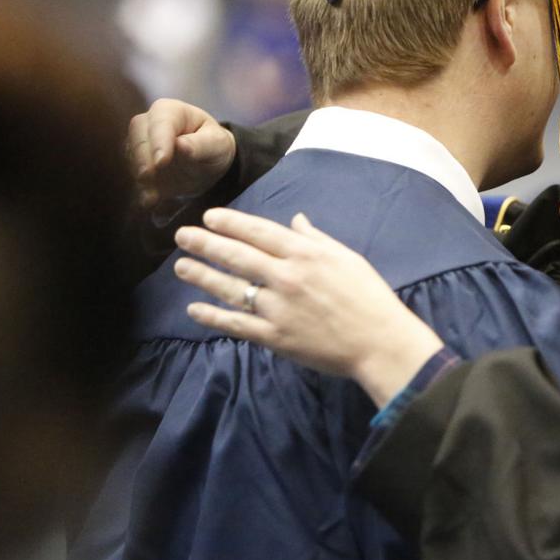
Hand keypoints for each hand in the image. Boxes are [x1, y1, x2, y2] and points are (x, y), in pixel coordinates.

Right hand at [128, 99, 236, 218]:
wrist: (208, 163)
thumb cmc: (214, 146)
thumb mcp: (217, 144)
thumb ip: (200, 145)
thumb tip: (181, 146)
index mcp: (170, 111)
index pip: (160, 123)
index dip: (159, 142)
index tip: (162, 161)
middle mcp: (148, 124)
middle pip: (137, 138)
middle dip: (142, 159)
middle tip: (147, 178)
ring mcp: (138, 145)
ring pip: (130, 159)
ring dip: (139, 179)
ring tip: (151, 198)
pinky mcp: (136, 166)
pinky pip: (131, 177)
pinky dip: (139, 190)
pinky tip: (148, 203)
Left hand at [173, 208, 443, 406]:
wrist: (379, 342)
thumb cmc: (369, 296)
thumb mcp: (347, 258)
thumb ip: (316, 239)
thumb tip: (295, 220)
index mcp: (305, 254)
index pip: (258, 232)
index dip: (230, 223)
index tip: (208, 217)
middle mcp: (286, 277)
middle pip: (236, 256)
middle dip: (205, 243)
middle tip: (182, 236)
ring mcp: (277, 308)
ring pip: (230, 288)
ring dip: (202, 276)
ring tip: (181, 266)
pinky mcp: (274, 336)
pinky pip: (236, 323)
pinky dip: (213, 316)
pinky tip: (195, 309)